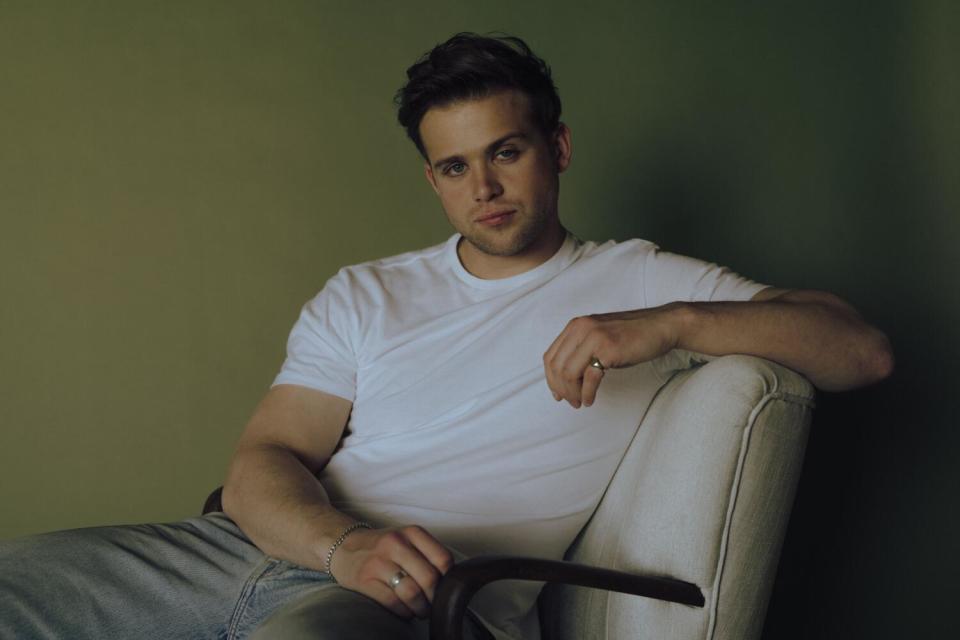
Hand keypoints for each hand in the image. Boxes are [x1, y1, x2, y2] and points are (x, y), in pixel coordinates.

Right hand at [328, 525, 453, 618]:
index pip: (443, 559)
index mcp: (412, 532)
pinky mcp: (364, 580)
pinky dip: (404, 612)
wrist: (344, 546)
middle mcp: (396, 543)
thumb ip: (427, 554)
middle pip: (429, 578)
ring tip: (420, 611)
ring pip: (412, 592)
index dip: (448, 579)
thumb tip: (449, 583)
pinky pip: (392, 603)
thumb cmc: (383, 547)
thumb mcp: (406, 539)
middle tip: (433, 605)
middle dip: (435, 598)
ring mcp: (379, 561)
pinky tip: (404, 611)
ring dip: (420, 609)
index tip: (444, 588)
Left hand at [543, 306, 681, 407]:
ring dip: (572, 393)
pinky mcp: (608, 350)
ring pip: (569, 373)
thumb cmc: (631, 335)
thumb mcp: (598, 336)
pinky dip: (587, 394)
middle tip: (570, 402)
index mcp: (575, 326)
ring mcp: (594, 338)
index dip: (551, 379)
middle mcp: (581, 329)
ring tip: (580, 402)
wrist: (660, 326)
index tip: (557, 394)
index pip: (550, 356)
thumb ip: (580, 350)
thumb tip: (563, 378)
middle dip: (560, 389)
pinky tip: (590, 400)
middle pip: (556, 367)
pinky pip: (589, 378)